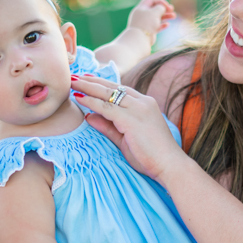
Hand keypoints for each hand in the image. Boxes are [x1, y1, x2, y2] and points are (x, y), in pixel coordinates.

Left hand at [70, 75, 187, 183]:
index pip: (121, 90)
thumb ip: (108, 127)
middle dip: (92, 82)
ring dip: (88, 88)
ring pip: (108, 94)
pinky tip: (79, 99)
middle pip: (113, 88)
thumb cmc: (151, 157)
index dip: (103, 84)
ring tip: (72, 83)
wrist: (170, 166)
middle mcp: (143, 102)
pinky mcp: (131, 119)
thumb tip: (89, 117)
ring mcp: (138, 109)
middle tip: (75, 76)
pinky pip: (106, 107)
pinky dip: (91, 102)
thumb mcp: (126, 139)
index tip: (88, 80)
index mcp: (146, 104)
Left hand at [128, 0, 174, 39]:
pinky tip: (167, 24)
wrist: (140, 39)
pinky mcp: (148, 31)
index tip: (166, 5)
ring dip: (166, 16)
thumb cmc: (146, 23)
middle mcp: (142, 15)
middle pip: (155, 9)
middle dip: (164, 8)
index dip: (159, 1)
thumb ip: (160, 7)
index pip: (151, 0)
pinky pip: (156, 26)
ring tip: (174, 16)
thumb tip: (162, 8)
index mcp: (141, 8)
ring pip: (157, 17)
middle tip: (172, 9)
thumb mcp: (154, 12)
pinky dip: (162, 24)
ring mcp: (145, 23)